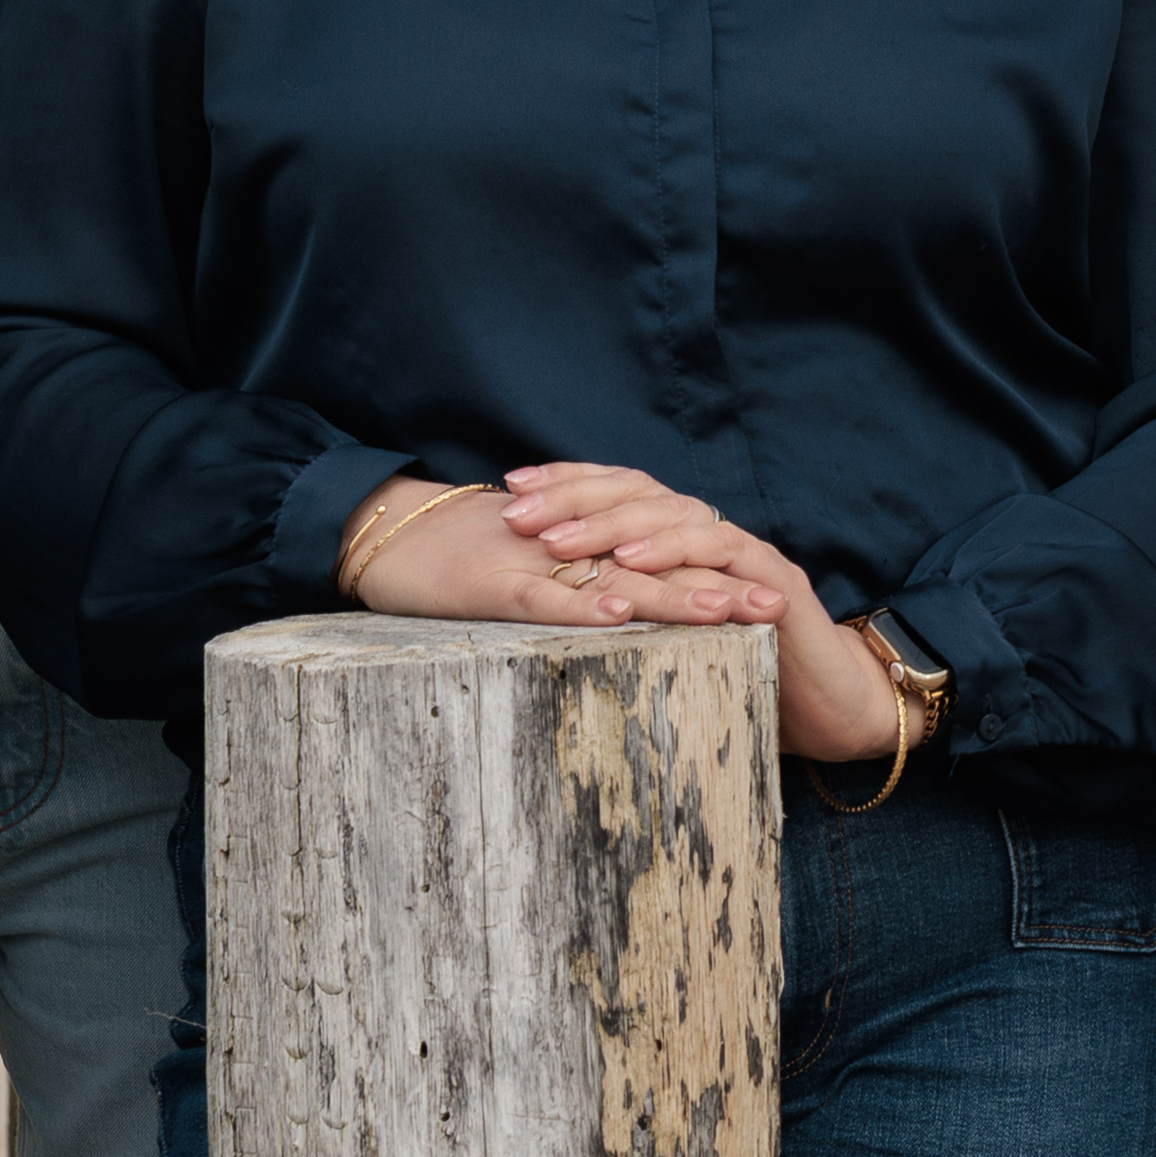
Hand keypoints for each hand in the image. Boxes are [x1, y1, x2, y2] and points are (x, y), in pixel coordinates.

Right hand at [342, 467, 764, 632]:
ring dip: (671, 592)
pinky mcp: (493, 585)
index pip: (657, 561)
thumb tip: (626, 620)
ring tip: (726, 609)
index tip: (769, 600)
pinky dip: (584, 604)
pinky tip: (624, 614)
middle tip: (777, 605)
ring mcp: (532, 565)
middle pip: (653, 566)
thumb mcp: (519, 580)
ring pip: (612, 577)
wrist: (378, 536)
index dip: (713, 576)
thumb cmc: (447, 564)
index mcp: (577, 551)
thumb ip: (571, 594)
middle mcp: (566, 551)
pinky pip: (545, 596)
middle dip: (717, 585)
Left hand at [484, 465, 919, 766]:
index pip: (622, 491)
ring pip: (673, 514)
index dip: (568, 484)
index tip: (510, 488)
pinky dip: (673, 550)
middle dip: (573, 497)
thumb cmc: (745, 680)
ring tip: (557, 538)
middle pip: (639, 492)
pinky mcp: (772, 581)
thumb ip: (627, 614)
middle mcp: (712, 536)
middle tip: (516, 510)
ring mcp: (743, 554)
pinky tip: (630, 560)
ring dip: (611, 523)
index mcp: (685, 542)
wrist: (832, 710)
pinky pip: (719, 550)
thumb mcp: (668, 641)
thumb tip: (550, 607)